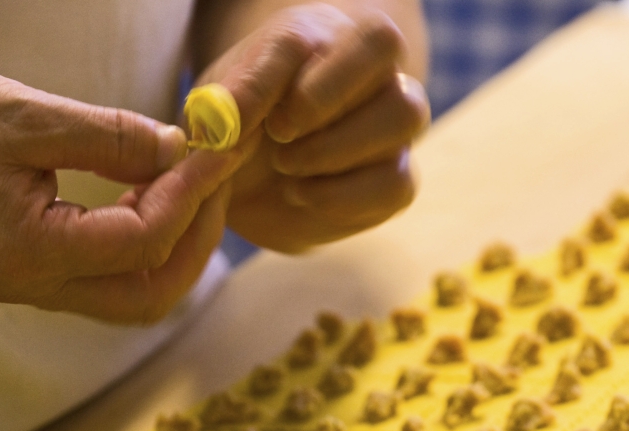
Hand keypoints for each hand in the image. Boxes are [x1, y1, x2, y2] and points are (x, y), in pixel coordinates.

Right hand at [0, 58, 241, 322]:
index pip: (143, 242)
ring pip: (134, 295)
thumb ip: (112, 138)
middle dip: (197, 240)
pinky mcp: (32, 272)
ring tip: (190, 184)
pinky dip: (144, 243)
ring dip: (175, 246)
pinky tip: (152, 193)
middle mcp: (34, 286)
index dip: (191, 194)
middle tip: (216, 180)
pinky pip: (108, 276)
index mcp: (30, 253)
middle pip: (151, 295)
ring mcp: (32, 287)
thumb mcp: (27, 115)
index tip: (216, 150)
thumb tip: (181, 151)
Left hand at [196, 4, 430, 252]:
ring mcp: (392, 129)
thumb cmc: (242, 121)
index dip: (323, 80)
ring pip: (405, 116)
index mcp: (340, 39)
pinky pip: (397, 184)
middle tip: (279, 136)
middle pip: (394, 63)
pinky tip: (303, 195)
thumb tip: (231, 116)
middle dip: (331, 106)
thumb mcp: (223, 100)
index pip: (367, 36)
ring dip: (337, 150)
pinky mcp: (394, 180)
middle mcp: (377, 76)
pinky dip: (343, 196)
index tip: (274, 118)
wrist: (245, 181)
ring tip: (286, 167)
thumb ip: (232, 96)